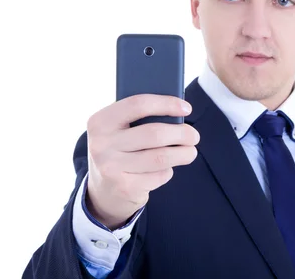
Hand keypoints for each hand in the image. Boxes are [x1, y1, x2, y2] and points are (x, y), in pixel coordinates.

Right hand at [85, 94, 199, 228]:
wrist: (102, 191)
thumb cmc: (119, 150)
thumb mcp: (118, 130)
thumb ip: (139, 118)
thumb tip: (177, 111)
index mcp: (100, 122)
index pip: (137, 105)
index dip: (166, 104)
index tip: (186, 108)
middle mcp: (102, 144)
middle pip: (154, 133)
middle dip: (182, 134)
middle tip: (194, 136)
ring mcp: (112, 168)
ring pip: (160, 157)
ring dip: (183, 154)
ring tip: (191, 151)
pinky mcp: (125, 188)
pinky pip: (159, 175)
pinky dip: (168, 170)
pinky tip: (165, 168)